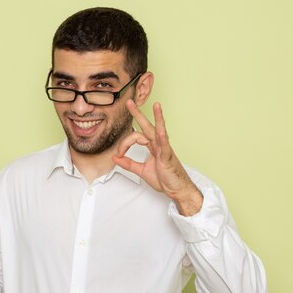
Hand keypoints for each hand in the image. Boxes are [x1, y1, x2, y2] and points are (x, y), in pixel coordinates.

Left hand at [113, 100, 202, 215]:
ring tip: (157, 105)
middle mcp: (159, 145)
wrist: (177, 190)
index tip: (119, 155)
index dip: (124, 145)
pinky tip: (161, 131)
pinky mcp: (169, 157)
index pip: (135, 138)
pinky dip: (162, 138)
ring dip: (158, 118)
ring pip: (159, 131)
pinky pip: (166, 146)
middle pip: (147, 126)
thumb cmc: (164, 179)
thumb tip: (115, 157)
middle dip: (138, 114)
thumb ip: (128, 164)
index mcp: (153, 146)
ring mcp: (165, 150)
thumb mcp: (141, 171)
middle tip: (129, 102)